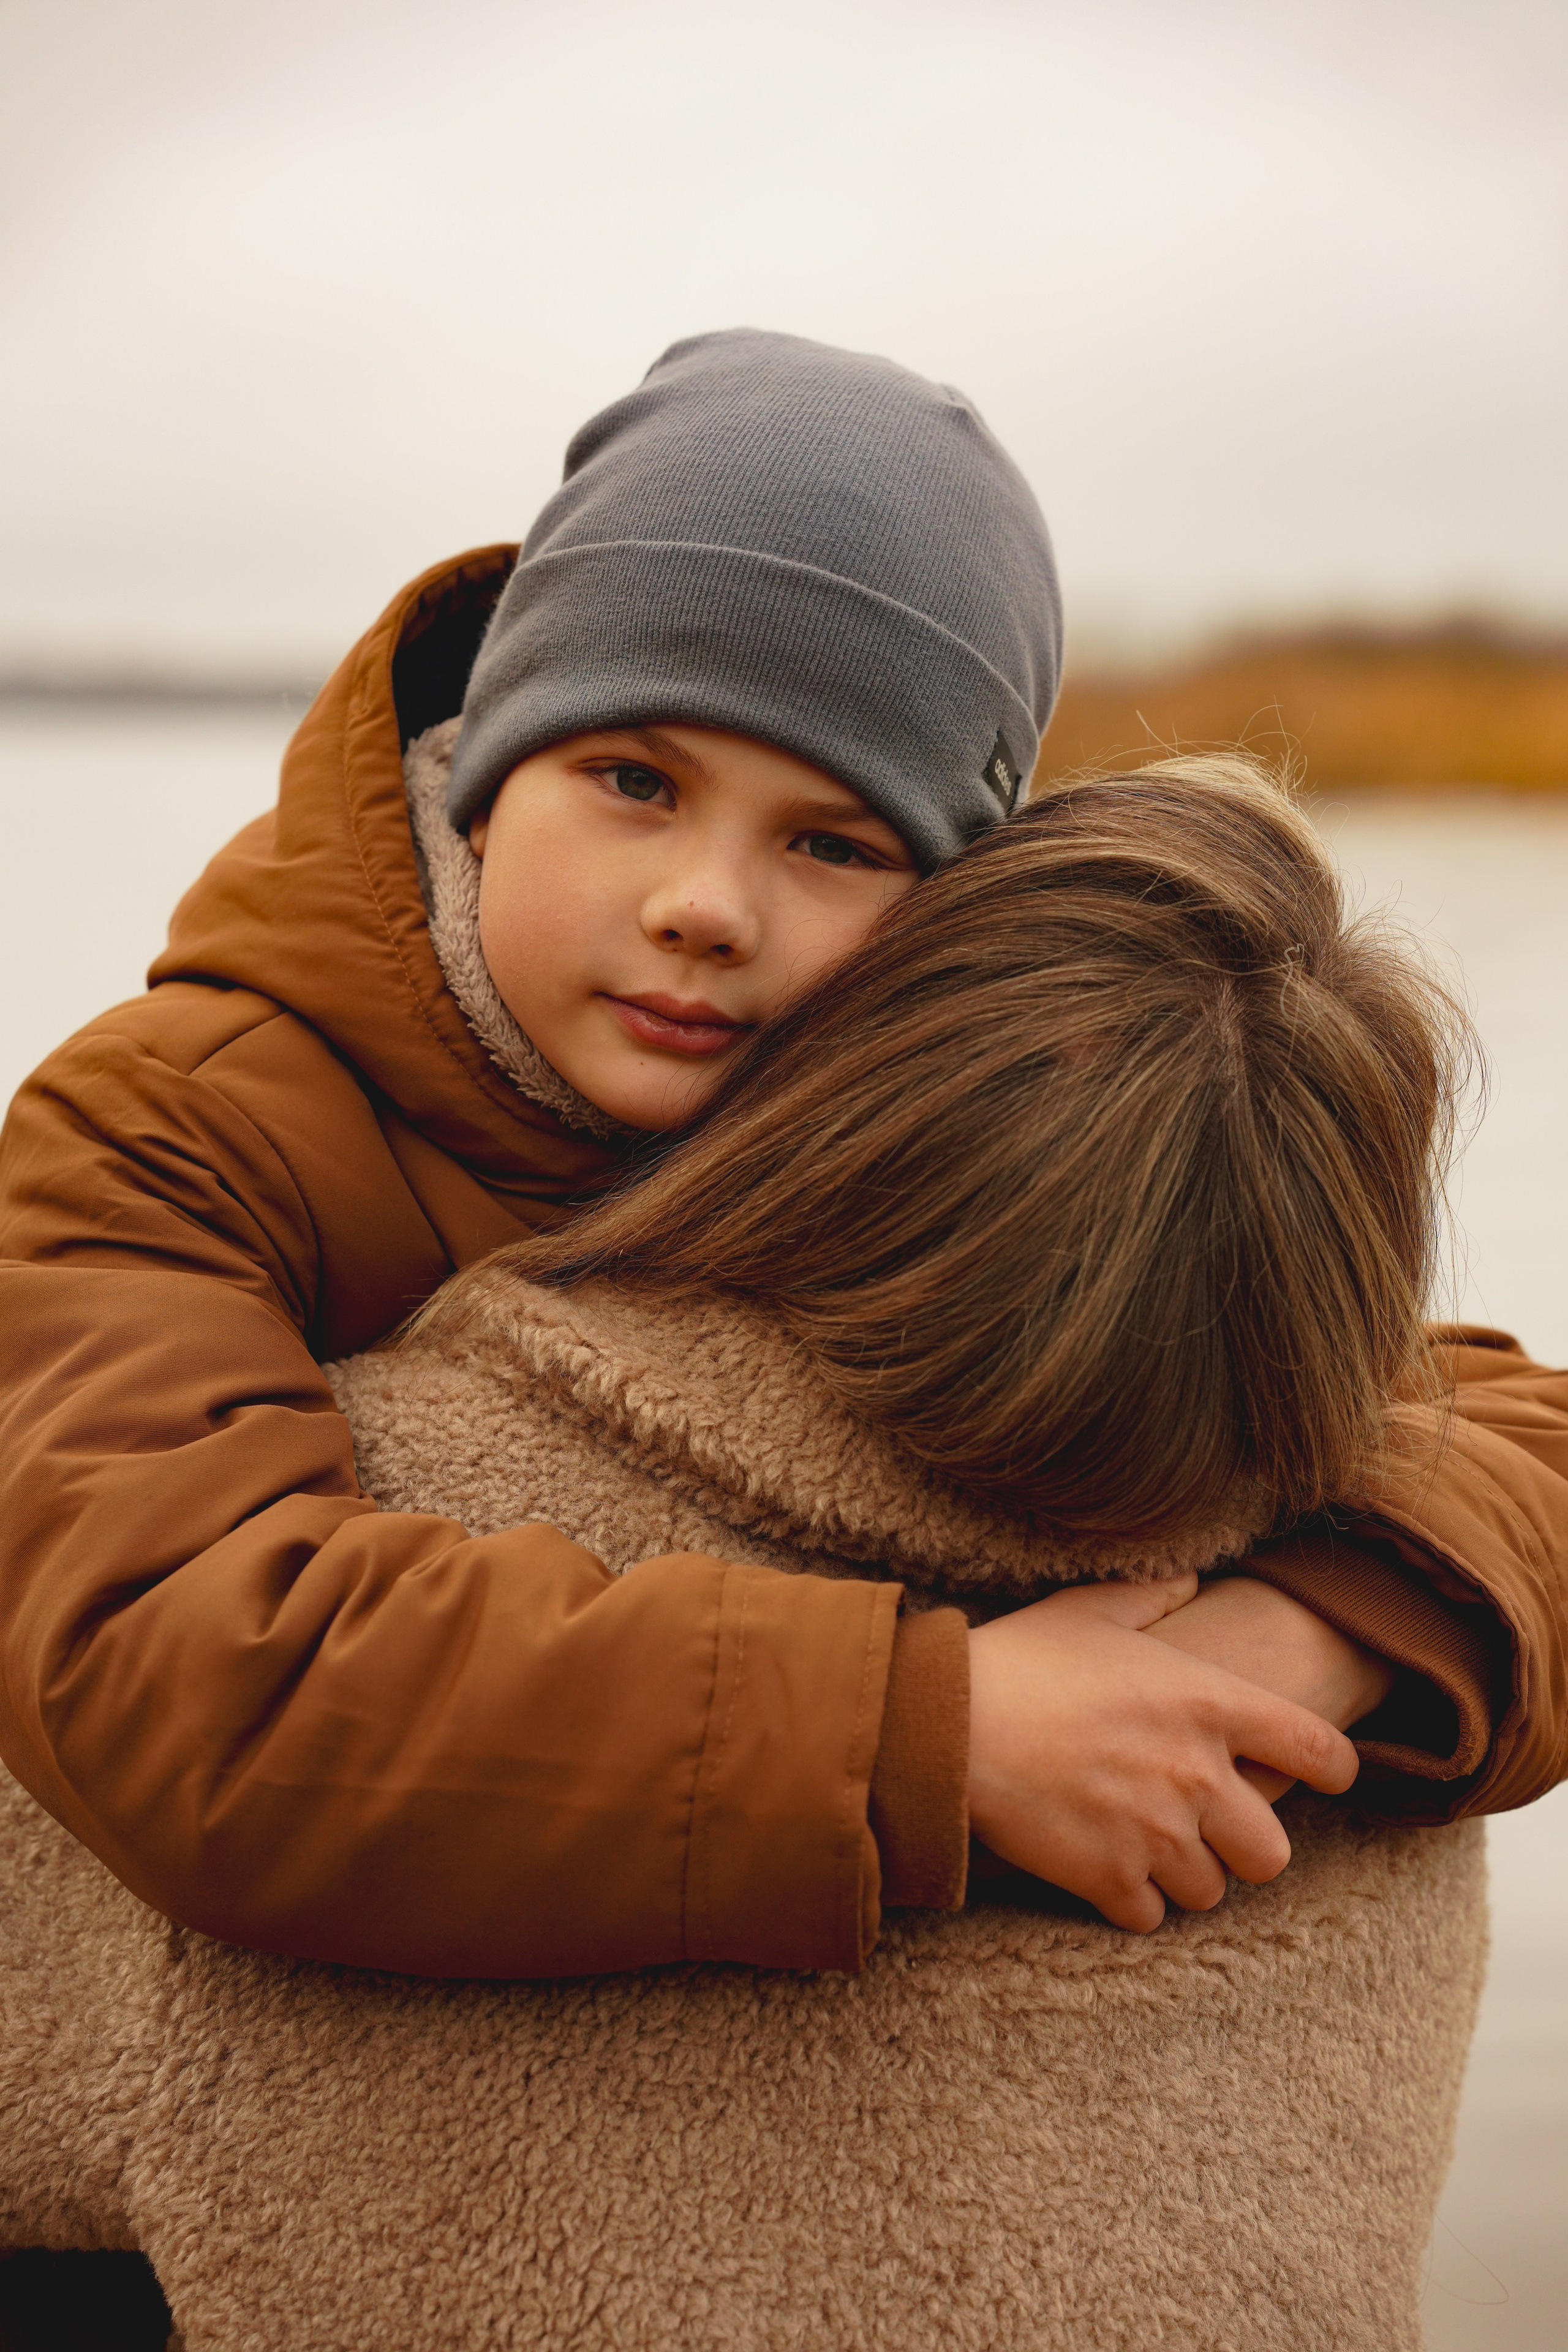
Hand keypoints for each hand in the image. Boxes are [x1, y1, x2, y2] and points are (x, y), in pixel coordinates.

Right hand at [966, 1576, 1358, 1932]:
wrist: (947, 1722)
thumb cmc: (1020, 1659)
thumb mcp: (1090, 1608)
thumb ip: (1152, 1594)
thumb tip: (1187, 1579)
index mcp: (1208, 1703)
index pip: (1319, 1751)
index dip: (1333, 1769)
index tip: (1324, 1776)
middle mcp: (1196, 1775)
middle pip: (1273, 1853)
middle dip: (1245, 1847)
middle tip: (1208, 1827)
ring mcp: (1154, 1834)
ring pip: (1210, 1891)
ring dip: (1184, 1874)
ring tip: (1145, 1844)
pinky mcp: (1107, 1878)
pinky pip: (1150, 1916)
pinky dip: (1132, 1901)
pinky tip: (1105, 1869)